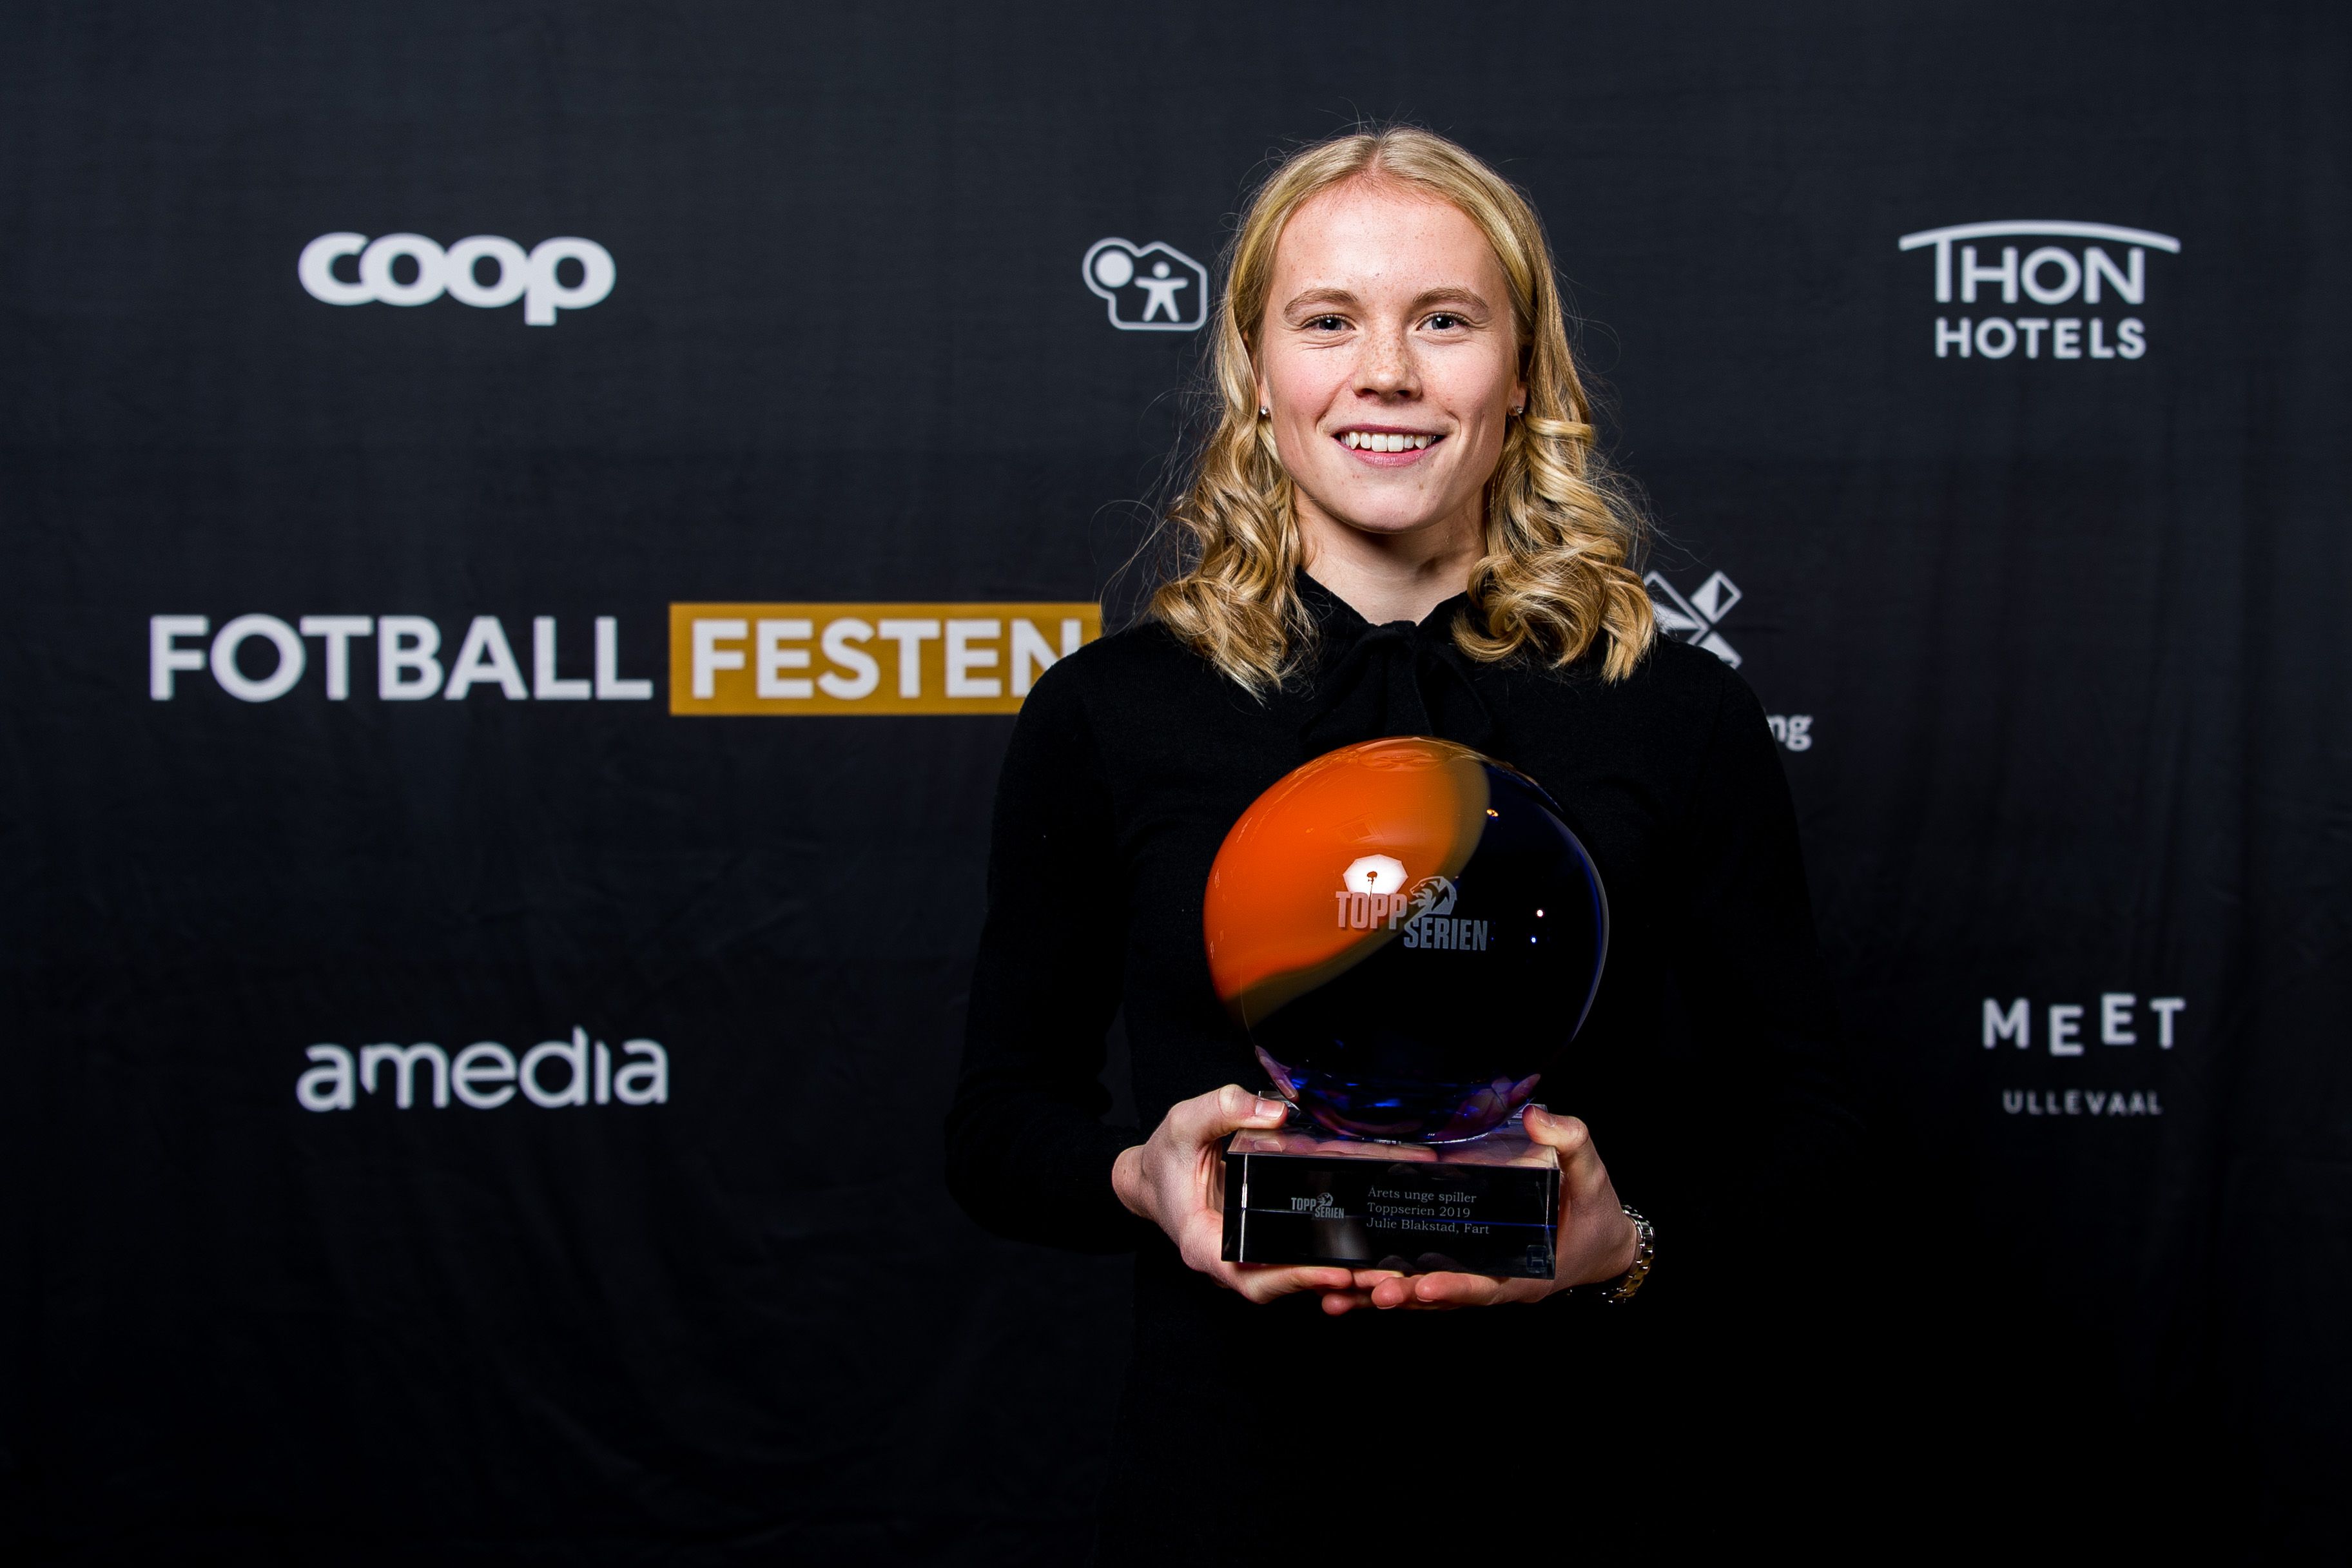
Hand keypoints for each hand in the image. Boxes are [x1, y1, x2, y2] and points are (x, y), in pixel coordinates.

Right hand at [1113, 1085, 1362, 1305]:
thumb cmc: (1166, 1156)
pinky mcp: (1260, 1243)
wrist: (1155, 1173)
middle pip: (1279, 1285)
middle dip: (1326, 1284)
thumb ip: (1223, 1109)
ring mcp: (1244, 1255)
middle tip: (1374, 1274)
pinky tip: (1361, 1254)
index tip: (1329, 1273)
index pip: (1247, 1276)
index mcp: (1202, 1242)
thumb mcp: (1184, 1123)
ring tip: (1380, 1271)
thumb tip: (1275, 1112)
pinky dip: (1324, 1261)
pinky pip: (1292, 1259)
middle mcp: (1225, 1259)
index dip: (1290, 1279)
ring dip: (1332, 1279)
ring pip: (1289, 1278)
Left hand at [1335, 1105, 1638, 1314]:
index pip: (1487, 1283)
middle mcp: (1493, 1280)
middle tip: (1365, 1288)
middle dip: (1403, 1293)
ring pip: (1419, 1293)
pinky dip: (1378, 1287)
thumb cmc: (1593, 1205)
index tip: (1424, 1284)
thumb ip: (1569, 1142)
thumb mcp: (1590, 1171)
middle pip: (1441, 1295)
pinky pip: (1414, 1280)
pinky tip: (1338, 1291)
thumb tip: (1538, 1116)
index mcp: (1526, 1270)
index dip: (1457, 1286)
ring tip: (1335, 1294)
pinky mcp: (1453, 1266)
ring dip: (1379, 1296)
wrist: (1597, 1238)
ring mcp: (1470, 1275)